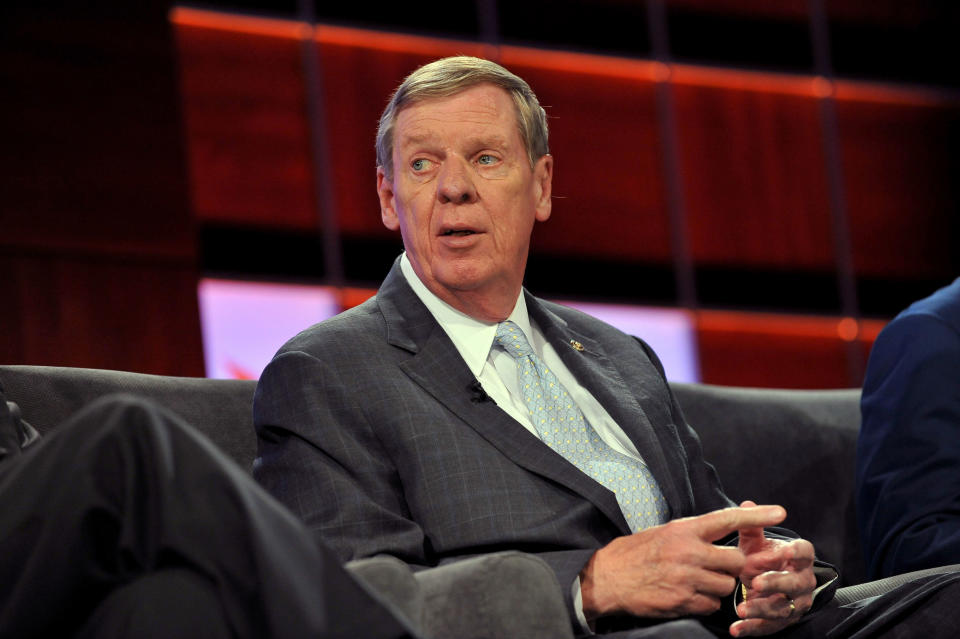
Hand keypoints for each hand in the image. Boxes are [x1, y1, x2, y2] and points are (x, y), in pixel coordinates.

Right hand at [580, 505, 786, 620]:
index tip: (780, 512)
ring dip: (718, 586)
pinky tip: (686, 595)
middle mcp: (688, 551)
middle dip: (732, 566)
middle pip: (736, 560)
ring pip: (727, 585)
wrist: (607, 578)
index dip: (756, 515)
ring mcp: (687, 578)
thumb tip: (720, 534)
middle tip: (716, 567)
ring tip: (695, 582)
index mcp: (684, 529)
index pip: (727, 519)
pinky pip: (711, 604)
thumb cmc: (636, 553)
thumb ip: (692, 534)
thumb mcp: (664, 533)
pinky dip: (704, 602)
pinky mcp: (683, 601)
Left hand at [730, 501, 816, 636]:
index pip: (804, 553)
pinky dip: (752, 628)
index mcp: (799, 558)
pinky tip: (736, 629)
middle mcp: (802, 582)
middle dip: (776, 582)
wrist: (764, 583)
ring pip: (782, 608)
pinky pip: (769, 627)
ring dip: (761, 609)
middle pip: (794, 583)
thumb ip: (752, 528)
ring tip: (741, 609)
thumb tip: (747, 504)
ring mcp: (794, 604)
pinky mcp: (783, 621)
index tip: (786, 550)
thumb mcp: (757, 543)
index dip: (796, 552)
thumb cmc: (762, 559)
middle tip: (756, 582)